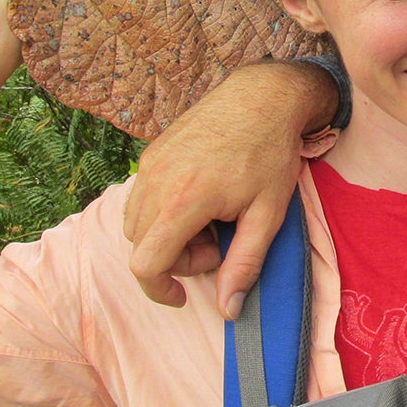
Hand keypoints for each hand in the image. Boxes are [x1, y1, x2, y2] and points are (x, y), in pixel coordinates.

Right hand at [123, 61, 336, 317]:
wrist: (262, 97)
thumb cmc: (269, 154)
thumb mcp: (267, 215)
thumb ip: (243, 265)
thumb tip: (227, 310)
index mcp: (183, 201)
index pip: (145, 264)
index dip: (159, 289)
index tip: (183, 295)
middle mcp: (156, 181)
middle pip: (141, 246)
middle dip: (176, 257)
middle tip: (219, 240)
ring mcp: (150, 164)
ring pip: (137, 223)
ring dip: (168, 234)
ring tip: (212, 218)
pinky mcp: (151, 152)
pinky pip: (141, 197)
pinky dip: (163, 210)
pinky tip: (201, 197)